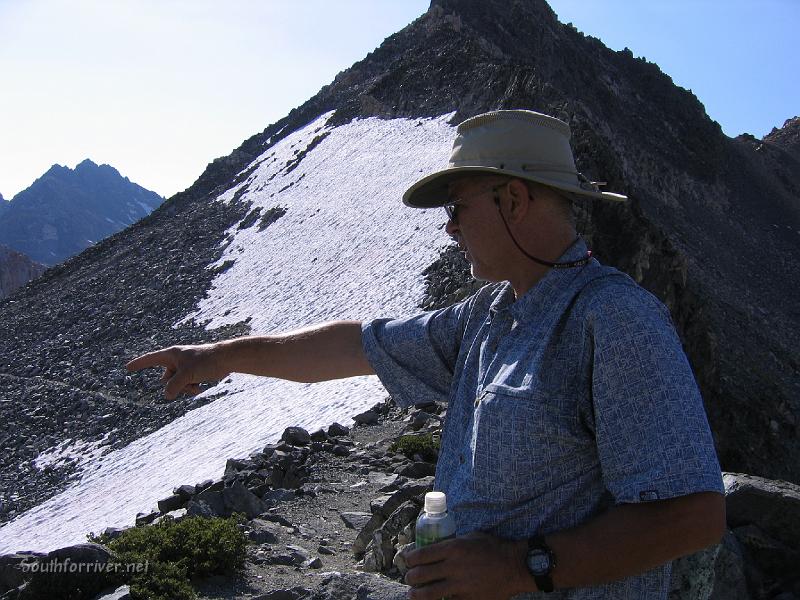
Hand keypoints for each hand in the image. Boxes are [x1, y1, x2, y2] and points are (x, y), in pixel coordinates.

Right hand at [126, 344, 228, 399]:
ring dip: (184, 388)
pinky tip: (200, 386)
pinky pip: (185, 386)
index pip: (150, 359)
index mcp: (171, 355)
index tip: (127, 367)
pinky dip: (191, 389)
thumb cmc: (206, 361)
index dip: (139, 364)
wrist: (226, 359)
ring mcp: (184, 368)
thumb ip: (173, 386)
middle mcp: (176, 361)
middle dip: (175, 385)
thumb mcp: (187, 375)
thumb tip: (166, 396)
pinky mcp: (193, 374)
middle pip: (165, 379)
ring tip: (196, 384)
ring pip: (176, 385)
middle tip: (188, 381)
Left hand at [404, 532, 530, 599]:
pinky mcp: (468, 599)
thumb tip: (436, 547)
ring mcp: (460, 585)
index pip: (421, 555)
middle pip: (421, 575)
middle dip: (410, 578)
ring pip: (429, 593)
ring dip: (417, 594)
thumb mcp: (471, 537)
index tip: (407, 561)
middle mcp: (453, 567)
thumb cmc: (493, 548)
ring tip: (413, 594)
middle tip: (409, 578)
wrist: (514, 566)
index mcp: (453, 548)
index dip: (410, 559)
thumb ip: (453, 543)